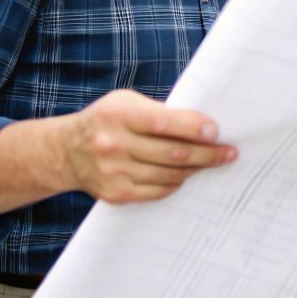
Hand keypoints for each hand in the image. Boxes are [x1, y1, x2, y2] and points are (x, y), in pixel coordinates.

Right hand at [59, 89, 234, 203]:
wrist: (67, 151)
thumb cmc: (108, 120)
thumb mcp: (126, 103)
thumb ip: (159, 113)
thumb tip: (203, 127)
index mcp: (119, 115)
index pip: (163, 123)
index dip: (193, 128)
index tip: (216, 131)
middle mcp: (114, 144)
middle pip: (172, 154)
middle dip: (207, 154)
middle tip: (229, 152)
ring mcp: (114, 173)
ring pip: (169, 175)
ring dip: (197, 169)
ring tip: (213, 162)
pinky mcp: (116, 194)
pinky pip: (158, 191)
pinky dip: (177, 182)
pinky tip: (186, 174)